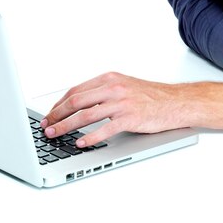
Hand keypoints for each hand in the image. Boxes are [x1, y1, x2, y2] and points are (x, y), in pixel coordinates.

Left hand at [41, 72, 189, 147]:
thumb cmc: (151, 96)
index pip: (76, 90)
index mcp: (109, 79)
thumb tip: (80, 105)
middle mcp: (113, 88)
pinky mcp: (130, 118)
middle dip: (57, 115)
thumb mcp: (124, 86)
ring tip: (55, 135)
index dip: (59, 104)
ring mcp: (121, 103)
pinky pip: (104, 129)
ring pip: (85, 115)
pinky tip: (81, 143)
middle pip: (76, 101)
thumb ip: (103, 92)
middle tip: (46, 126)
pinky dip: (90, 137)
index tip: (50, 114)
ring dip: (66, 126)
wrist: (176, 101)